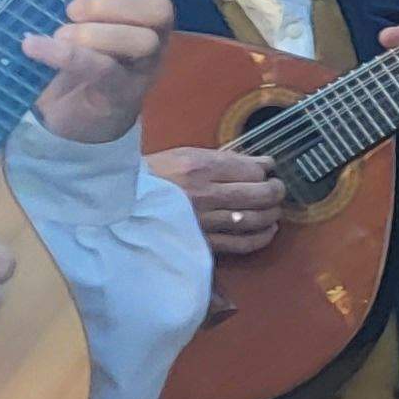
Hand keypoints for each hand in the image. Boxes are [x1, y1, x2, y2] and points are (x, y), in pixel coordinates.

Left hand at [18, 0, 176, 144]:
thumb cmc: (66, 53)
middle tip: (71, 10)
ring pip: (142, 40)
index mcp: (136, 3)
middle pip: (159, 8)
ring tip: (59, 34)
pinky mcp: (123, 93)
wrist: (62, 113)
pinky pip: (105, 70)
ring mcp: (143, 66)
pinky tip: (35, 46)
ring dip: (96, 33)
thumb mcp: (47, 10)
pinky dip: (67, 56)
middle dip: (113, 3)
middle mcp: (151, 32)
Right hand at [153, 146, 287, 255]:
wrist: (121, 202)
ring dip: (272, 213)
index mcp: (201, 168)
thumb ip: (224, 159)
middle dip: (276, 191)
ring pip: (255, 219)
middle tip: (277, 189)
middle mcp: (206, 195)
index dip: (267, 170)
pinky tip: (268, 230)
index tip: (270, 169)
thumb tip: (261, 163)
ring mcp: (205, 221)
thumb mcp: (185, 155)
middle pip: (259, 195)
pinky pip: (242, 243)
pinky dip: (261, 237)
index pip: (251, 170)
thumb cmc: (154, 175)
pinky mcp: (202, 242)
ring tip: (274, 208)